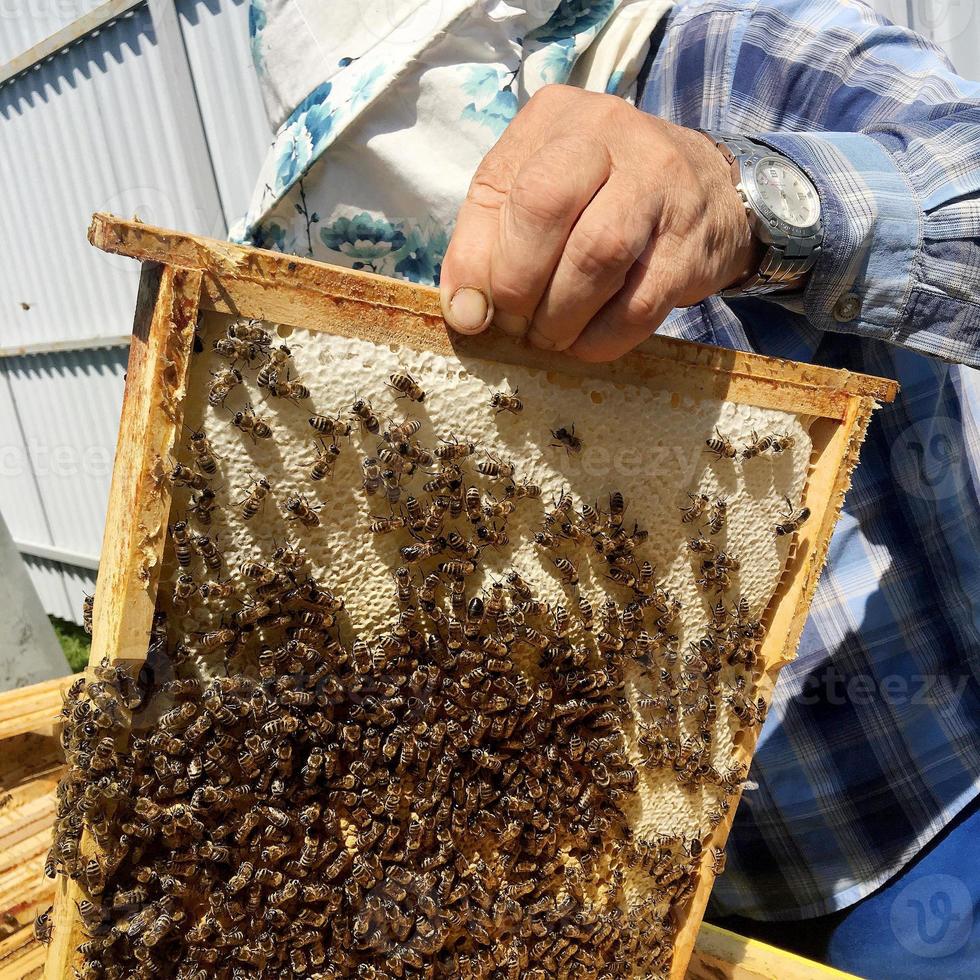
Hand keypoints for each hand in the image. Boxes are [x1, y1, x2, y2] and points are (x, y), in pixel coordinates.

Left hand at [440, 85, 760, 360]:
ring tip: (549, 336)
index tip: (473, 311)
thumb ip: (487, 245)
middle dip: (517, 284)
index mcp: (556, 117)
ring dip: (559, 316)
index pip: (497, 186)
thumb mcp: (535, 196)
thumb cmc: (601, 197)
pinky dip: (601, 338)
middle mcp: (610, 134)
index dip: (476, 262)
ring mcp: (660, 185)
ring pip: (595, 255)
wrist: (712, 193)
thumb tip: (465, 313)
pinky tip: (587, 342)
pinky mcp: (690, 244)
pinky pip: (638, 304)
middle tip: (515, 324)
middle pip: (545, 207)